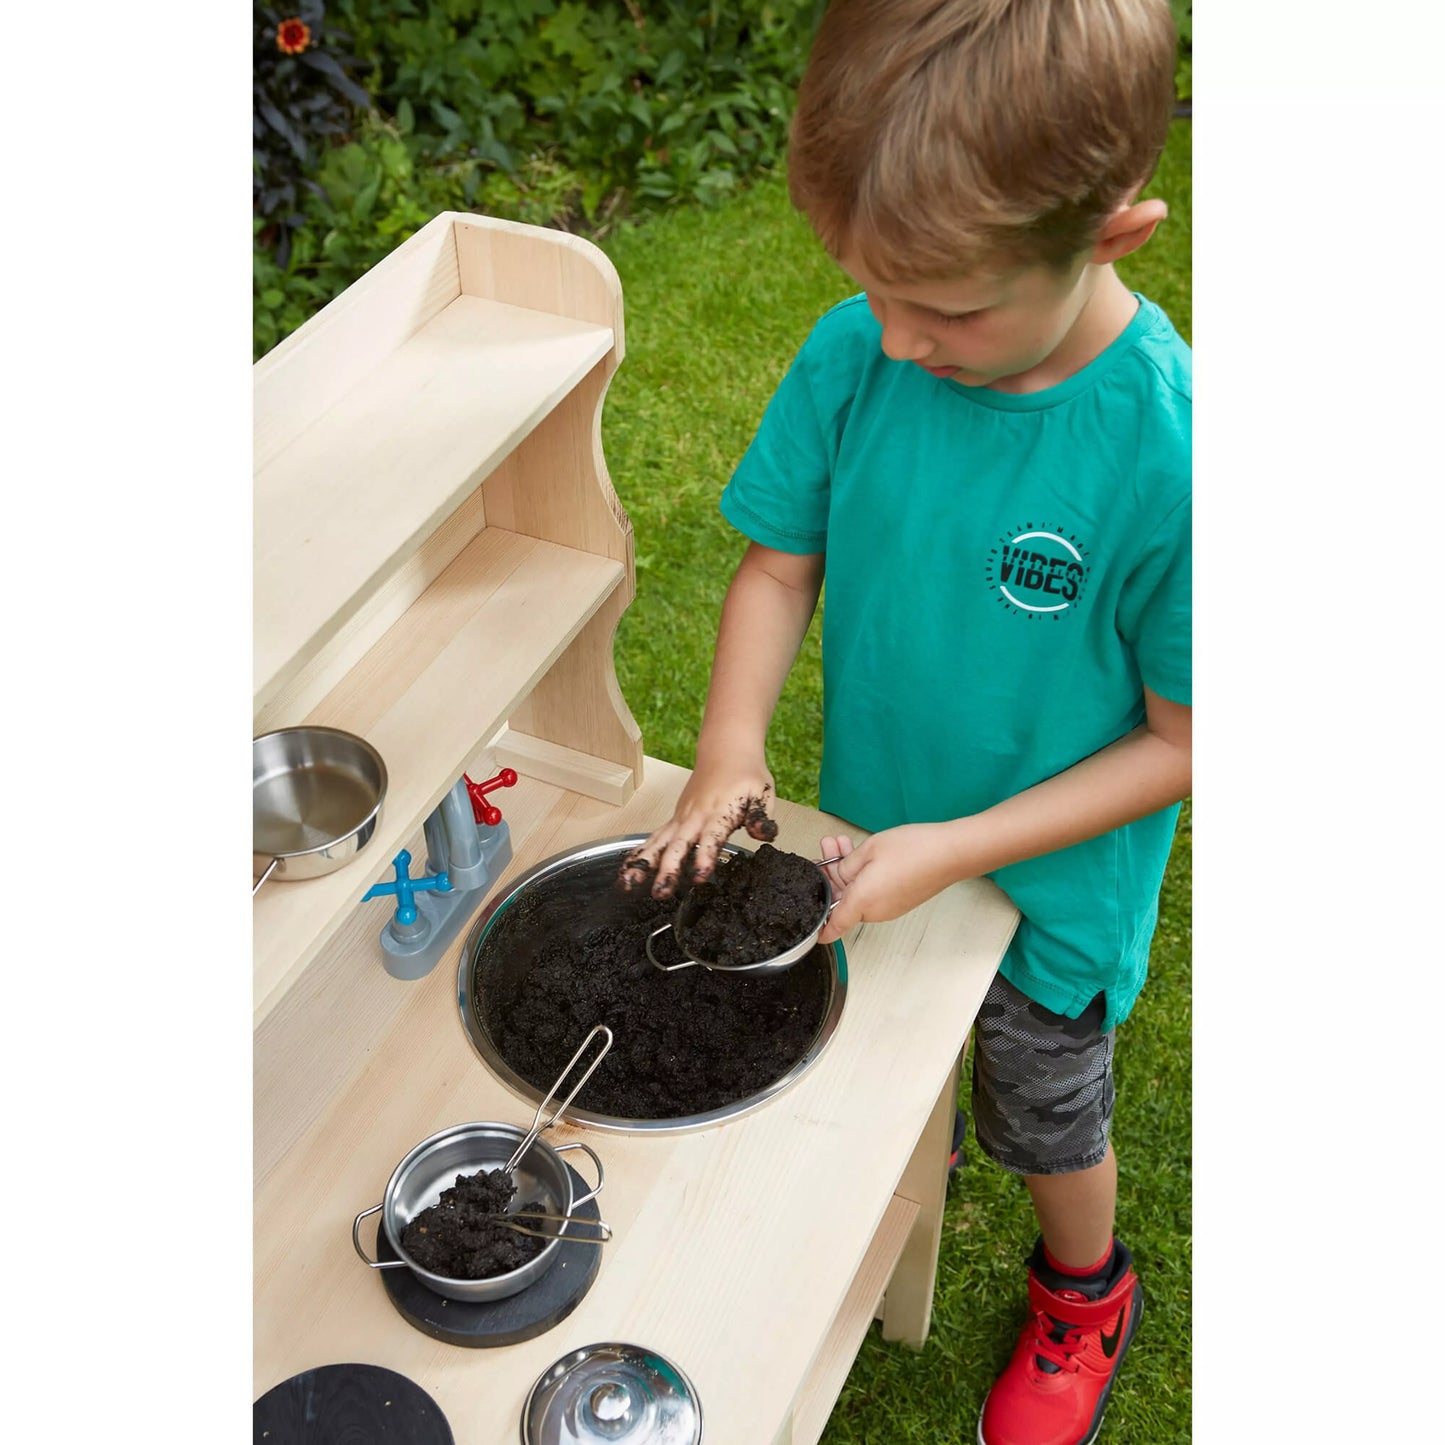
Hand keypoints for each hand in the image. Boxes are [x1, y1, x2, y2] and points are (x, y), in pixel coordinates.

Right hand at [619, 753, 779, 897]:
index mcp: (720, 812)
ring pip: (660, 842)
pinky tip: (626, 870)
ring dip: (643, 863)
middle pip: (679, 845)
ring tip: (627, 884)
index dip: (705, 856)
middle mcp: (696, 816)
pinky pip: (655, 837)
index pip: (712, 837)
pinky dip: (640, 853)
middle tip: (660, 892)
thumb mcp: (763, 793)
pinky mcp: (675, 819)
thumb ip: (762, 816)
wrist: (726, 750)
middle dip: (668, 869)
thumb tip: (763, 835)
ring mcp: (682, 817)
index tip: (700, 876)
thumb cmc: (746, 774)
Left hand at [816, 823, 974, 943]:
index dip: (816, 928)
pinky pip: (873, 891)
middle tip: (825, 849)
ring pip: (857, 892)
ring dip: (846, 869)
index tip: (806, 922)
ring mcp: (889, 907)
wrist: (951, 852)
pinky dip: (862, 873)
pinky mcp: (900, 900)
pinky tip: (859, 851)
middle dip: (829, 874)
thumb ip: (846, 865)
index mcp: (862, 903)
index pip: (832, 928)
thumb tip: (839, 876)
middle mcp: (875, 911)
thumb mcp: (869, 850)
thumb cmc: (913, 850)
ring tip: (839, 842)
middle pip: (842, 900)